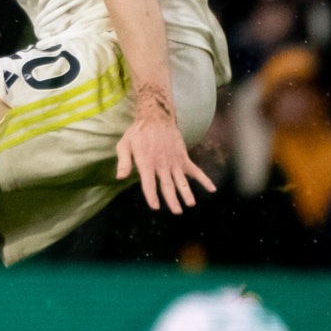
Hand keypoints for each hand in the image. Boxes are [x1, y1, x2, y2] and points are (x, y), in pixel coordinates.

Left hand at [121, 99, 217, 213]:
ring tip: (190, 204)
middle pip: (167, 185)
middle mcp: (161, 164)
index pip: (149, 183)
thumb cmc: (137, 133)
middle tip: (177, 212)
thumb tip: (119, 177)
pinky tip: (211, 189)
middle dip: (172, 200)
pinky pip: (195, 170)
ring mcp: (174, 161)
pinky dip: (204, 179)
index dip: (151, 196)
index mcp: (146, 162)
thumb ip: (123, 162)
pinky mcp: (183, 157)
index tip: (155, 207)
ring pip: (181, 180)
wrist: (156, 118)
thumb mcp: (124, 145)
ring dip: (186, 193)